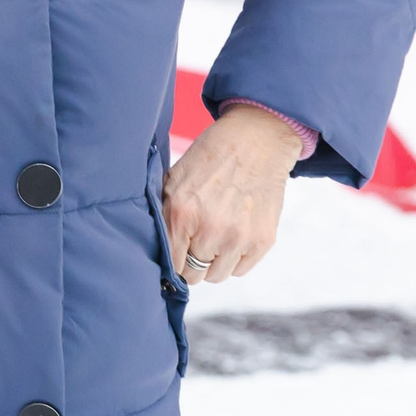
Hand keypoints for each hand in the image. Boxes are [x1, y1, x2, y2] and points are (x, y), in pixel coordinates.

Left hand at [162, 102, 300, 283]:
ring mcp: (239, 237)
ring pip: (217, 276)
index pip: (171, 264)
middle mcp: (210, 229)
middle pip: (194, 274)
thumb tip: (153, 249)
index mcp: (182, 213)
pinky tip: (233, 235)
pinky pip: (241, 269)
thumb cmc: (211, 157)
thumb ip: (162, 213)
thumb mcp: (174, 178)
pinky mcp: (262, 240)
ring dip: (214, 262)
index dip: (172, 262)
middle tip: (196, 244)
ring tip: (216, 237)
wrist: (256, 139)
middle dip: (192, 263)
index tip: (176, 257)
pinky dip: (235, 258)